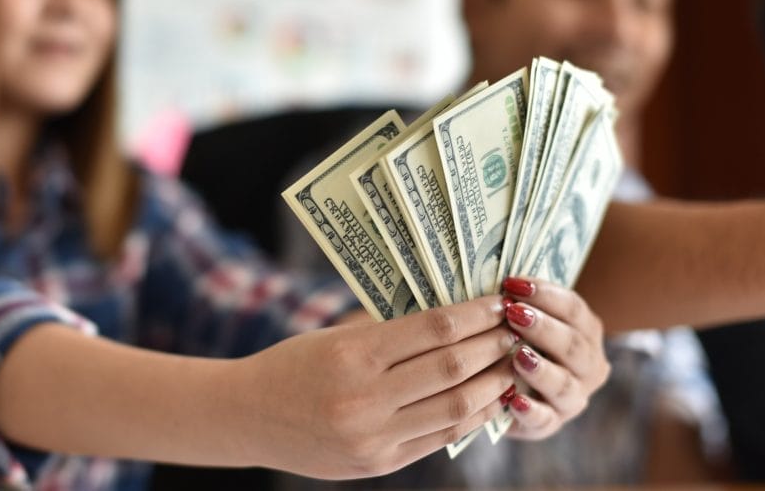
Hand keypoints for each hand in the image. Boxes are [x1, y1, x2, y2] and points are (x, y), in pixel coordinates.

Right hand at [235, 296, 517, 478]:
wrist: (248, 417)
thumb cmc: (292, 364)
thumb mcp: (335, 337)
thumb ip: (388, 333)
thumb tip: (452, 317)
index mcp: (352, 354)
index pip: (433, 329)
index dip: (474, 314)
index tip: (497, 302)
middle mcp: (365, 398)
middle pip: (452, 368)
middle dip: (492, 346)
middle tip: (516, 329)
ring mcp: (374, 437)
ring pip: (455, 407)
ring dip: (492, 383)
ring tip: (511, 363)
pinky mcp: (379, 463)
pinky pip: (439, 438)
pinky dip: (470, 417)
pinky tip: (487, 398)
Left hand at [500, 277, 609, 439]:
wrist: (515, 387)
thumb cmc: (518, 338)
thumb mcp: (525, 318)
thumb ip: (521, 303)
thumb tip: (500, 283)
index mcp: (586, 332)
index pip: (574, 309)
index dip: (545, 294)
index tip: (512, 283)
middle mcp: (588, 366)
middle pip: (573, 345)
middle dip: (543, 327)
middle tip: (513, 314)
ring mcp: (573, 397)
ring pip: (564, 385)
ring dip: (541, 369)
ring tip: (518, 355)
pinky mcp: (551, 423)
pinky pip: (545, 420)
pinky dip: (531, 411)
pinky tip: (513, 400)